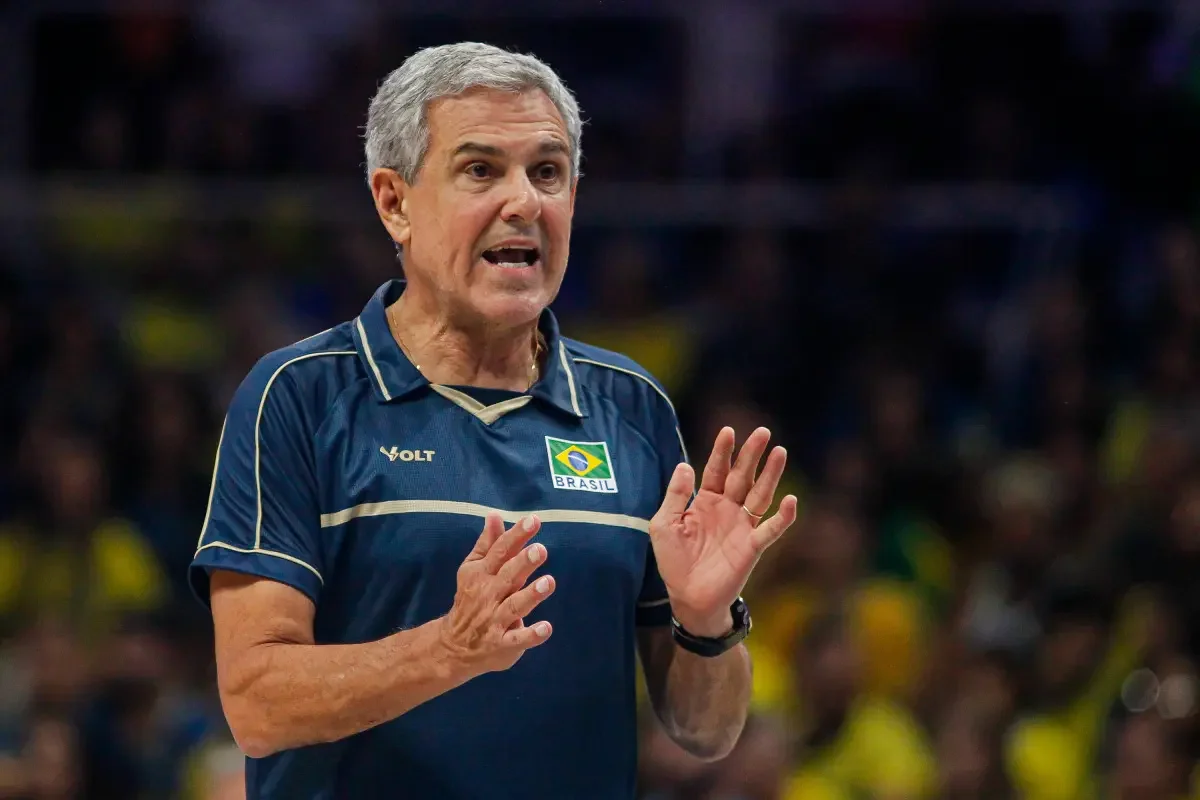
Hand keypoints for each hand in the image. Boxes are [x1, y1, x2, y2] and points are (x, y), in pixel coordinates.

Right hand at [438, 513, 555, 673]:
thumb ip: (488, 544)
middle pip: (507, 576)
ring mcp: (494, 620)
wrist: (454, 645)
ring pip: (514, 606)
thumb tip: (495, 514)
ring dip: (531, 595)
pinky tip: (546, 628)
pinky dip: (531, 635)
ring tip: (549, 582)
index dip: (516, 536)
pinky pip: (517, 639)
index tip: (533, 520)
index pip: (500, 551)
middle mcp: (487, 594)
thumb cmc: (471, 598)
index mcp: (481, 573)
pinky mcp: (502, 643)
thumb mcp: (474, 569)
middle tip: (541, 550)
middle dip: (523, 563)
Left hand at [650, 427, 797, 636]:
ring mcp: (742, 526)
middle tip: (763, 432)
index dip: (723, 452)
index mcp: (706, 501)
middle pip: (743, 476)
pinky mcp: (752, 547)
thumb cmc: (674, 562)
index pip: (717, 470)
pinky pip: (770, 529)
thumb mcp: (664, 525)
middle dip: (752, 454)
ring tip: (780, 452)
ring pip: (760, 494)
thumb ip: (676, 496)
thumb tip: (685, 464)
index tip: (728, 431)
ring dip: (771, 474)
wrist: (688, 598)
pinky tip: (790, 500)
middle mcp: (727, 509)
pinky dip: (782, 517)